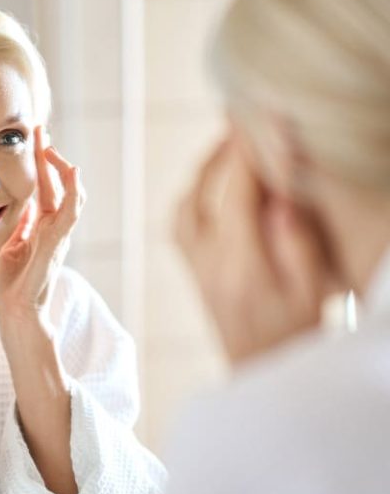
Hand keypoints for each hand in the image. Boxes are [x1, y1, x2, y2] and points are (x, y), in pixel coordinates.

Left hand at [0, 127, 85, 324]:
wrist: (15, 310)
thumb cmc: (12, 283)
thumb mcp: (10, 244)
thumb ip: (20, 224)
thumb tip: (22, 203)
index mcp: (41, 225)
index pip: (45, 186)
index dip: (40, 162)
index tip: (31, 138)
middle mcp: (54, 227)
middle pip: (58, 183)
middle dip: (49, 156)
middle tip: (38, 130)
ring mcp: (58, 234)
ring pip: (70, 193)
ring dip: (61, 167)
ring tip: (49, 146)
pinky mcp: (57, 243)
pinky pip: (71, 212)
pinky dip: (74, 191)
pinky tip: (72, 171)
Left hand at [174, 128, 331, 365]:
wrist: (266, 380)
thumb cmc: (300, 339)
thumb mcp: (314, 294)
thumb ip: (297, 242)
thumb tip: (277, 195)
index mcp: (242, 266)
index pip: (238, 194)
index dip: (249, 149)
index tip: (260, 113)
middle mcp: (209, 265)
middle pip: (202, 194)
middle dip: (221, 152)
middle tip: (243, 120)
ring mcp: (196, 271)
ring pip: (183, 208)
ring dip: (203, 172)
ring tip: (228, 147)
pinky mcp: (195, 276)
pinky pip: (179, 227)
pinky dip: (192, 197)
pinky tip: (212, 187)